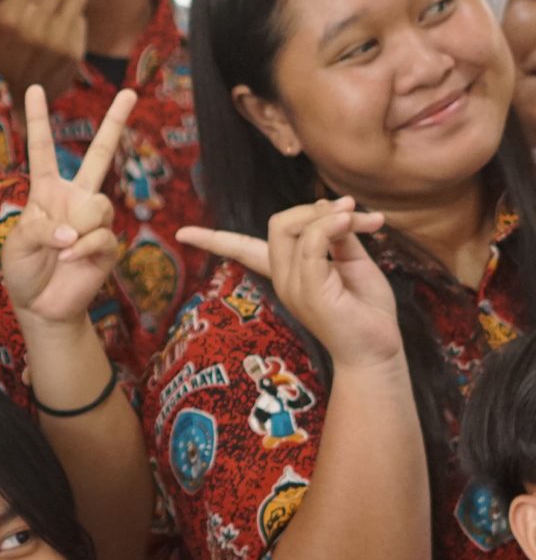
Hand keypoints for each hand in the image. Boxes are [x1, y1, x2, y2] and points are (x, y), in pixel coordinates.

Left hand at [0, 85, 132, 325]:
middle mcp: (75, 199)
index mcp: (47, 191)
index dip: (40, 120)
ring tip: (60, 251)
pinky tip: (70, 262)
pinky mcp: (109, 245)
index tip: (35, 88)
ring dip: (76, 230)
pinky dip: (82, 250)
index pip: (43, 150)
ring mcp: (94, 220)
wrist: (40, 305)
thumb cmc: (23, 270)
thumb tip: (74, 230)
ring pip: (98, 205)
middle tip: (130, 91)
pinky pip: (101, 236)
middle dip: (116, 122)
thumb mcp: (17, 243)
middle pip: (100, 155)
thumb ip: (42, 228)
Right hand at [177, 198, 401, 368]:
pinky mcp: (309, 290)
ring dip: (330, 214)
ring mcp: (291, 286)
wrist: (378, 351)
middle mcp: (282, 279)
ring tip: (367, 220)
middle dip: (312, 208)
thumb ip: (339, 236)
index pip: (242, 251)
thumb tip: (329, 208)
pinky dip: (331, 225)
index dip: (212, 239)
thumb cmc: (365, 310)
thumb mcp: (353, 262)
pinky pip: (311, 243)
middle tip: (352, 210)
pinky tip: (353, 222)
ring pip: (291, 228)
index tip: (181, 234)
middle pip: (277, 223)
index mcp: (286, 273)